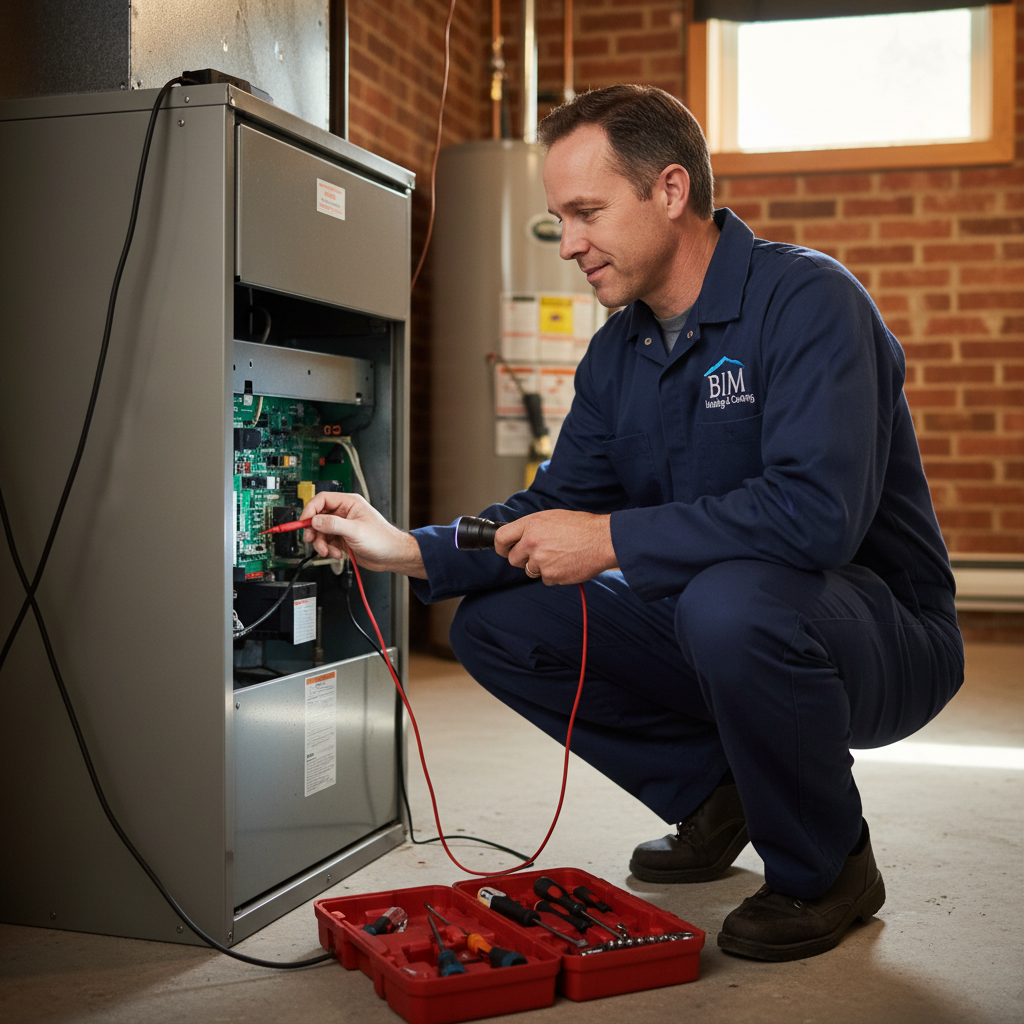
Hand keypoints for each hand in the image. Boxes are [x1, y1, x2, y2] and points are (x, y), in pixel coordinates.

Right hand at [299, 492, 426, 577]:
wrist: (392, 556)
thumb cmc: (382, 539)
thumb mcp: (355, 530)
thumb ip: (333, 524)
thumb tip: (315, 520)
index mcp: (349, 503)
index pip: (322, 500)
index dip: (310, 510)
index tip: (304, 522)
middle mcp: (345, 513)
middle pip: (318, 517)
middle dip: (314, 530)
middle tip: (311, 539)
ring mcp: (343, 526)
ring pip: (321, 532)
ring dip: (322, 543)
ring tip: (328, 552)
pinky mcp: (343, 538)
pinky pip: (327, 542)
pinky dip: (329, 550)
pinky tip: (337, 554)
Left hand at [494, 510, 617, 584]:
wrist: (603, 540)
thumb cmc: (582, 526)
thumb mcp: (552, 517)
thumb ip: (533, 527)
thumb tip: (520, 537)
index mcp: (531, 524)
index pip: (501, 538)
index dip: (501, 547)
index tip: (504, 550)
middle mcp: (532, 542)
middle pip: (513, 559)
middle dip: (523, 560)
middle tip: (539, 555)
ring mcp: (541, 560)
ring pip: (530, 571)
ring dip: (541, 567)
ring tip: (559, 556)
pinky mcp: (551, 575)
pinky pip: (546, 579)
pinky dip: (554, 575)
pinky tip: (566, 564)